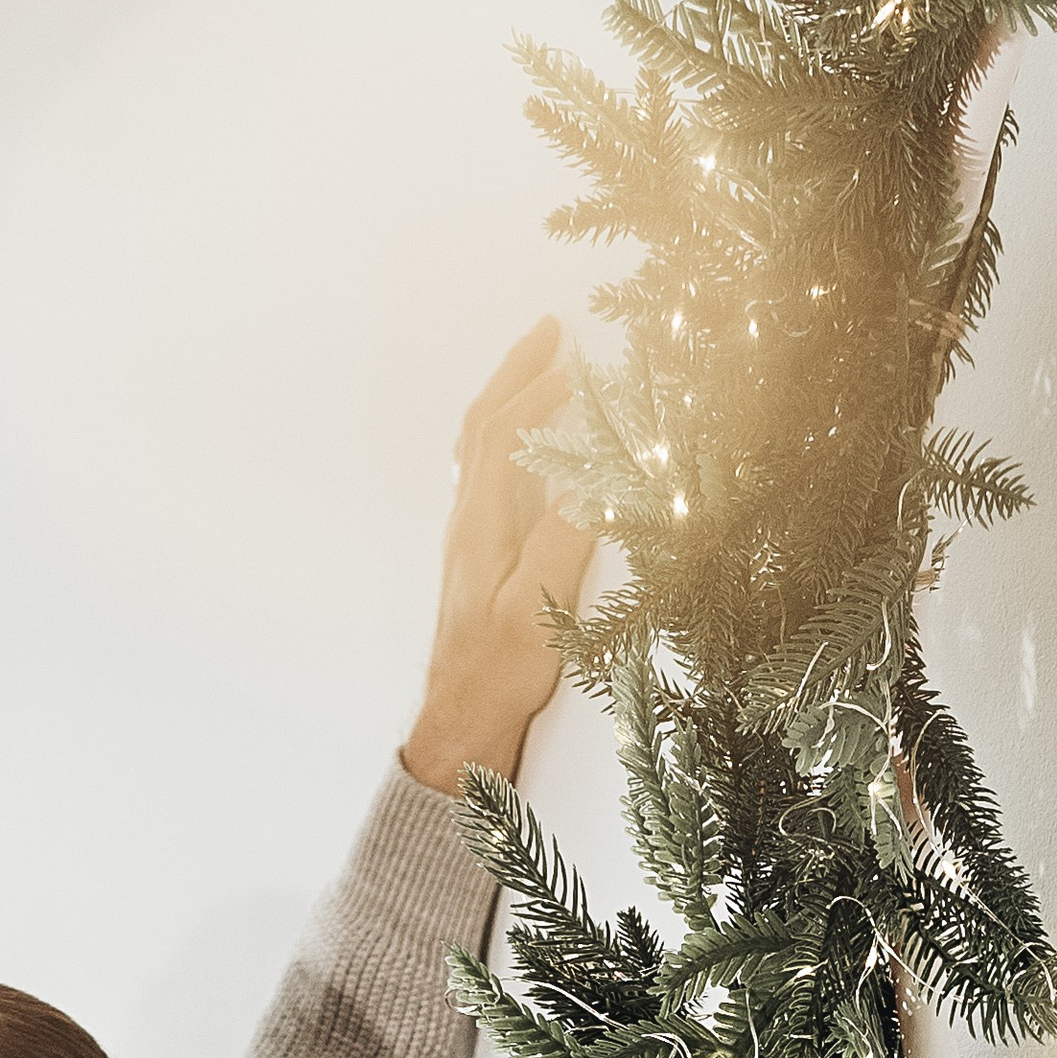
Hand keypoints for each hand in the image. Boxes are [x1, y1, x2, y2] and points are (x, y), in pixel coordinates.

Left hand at [401, 316, 597, 798]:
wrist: (461, 725)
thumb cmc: (499, 674)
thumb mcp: (540, 608)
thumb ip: (566, 538)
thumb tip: (595, 476)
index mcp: (481, 524)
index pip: (506, 433)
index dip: (541, 390)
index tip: (579, 356)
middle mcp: (468, 523)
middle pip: (482, 427)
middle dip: (516, 374)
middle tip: (548, 332)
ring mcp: (469, 541)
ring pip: (479, 450)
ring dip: (508, 401)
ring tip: (538, 374)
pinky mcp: (477, 562)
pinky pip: (486, 479)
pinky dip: (506, 442)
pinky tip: (523, 451)